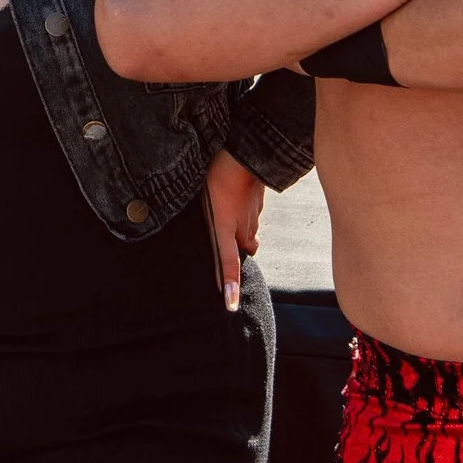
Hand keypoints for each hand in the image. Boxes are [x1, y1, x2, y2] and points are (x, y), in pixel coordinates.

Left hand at [202, 150, 263, 311]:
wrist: (245, 155)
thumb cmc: (217, 176)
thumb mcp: (204, 200)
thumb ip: (208, 221)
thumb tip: (205, 231)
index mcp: (225, 228)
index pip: (228, 263)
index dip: (230, 285)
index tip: (231, 306)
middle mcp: (242, 228)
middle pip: (243, 249)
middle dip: (236, 249)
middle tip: (224, 237)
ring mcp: (253, 217)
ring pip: (249, 234)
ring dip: (240, 230)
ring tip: (227, 211)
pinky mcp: (259, 205)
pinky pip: (252, 217)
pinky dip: (245, 214)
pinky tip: (235, 197)